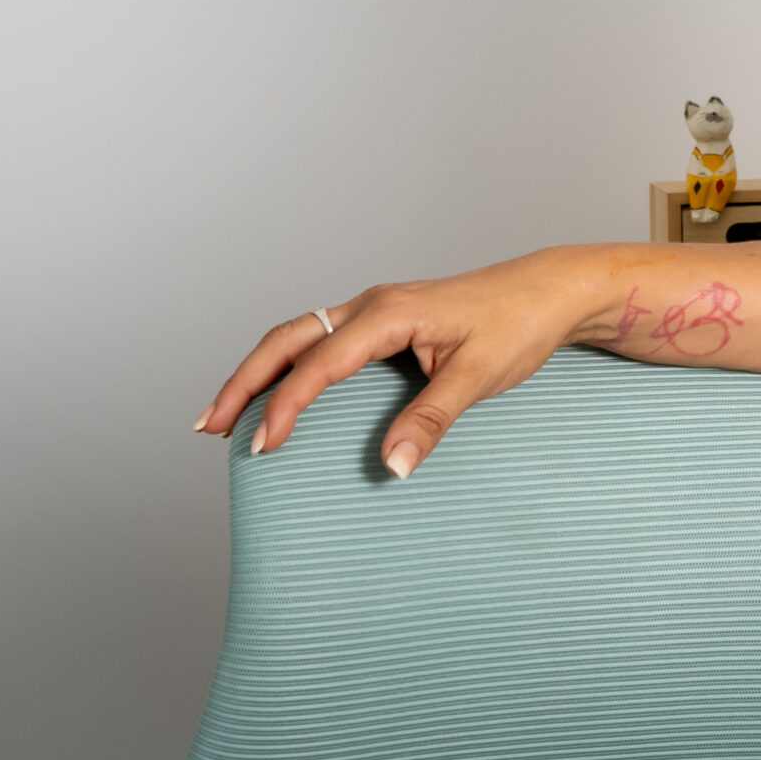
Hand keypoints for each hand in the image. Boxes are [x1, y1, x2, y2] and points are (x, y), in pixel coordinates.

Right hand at [194, 248, 603, 477]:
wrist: (550, 291)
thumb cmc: (518, 325)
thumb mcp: (480, 377)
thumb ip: (431, 420)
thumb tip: (390, 467)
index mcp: (388, 312)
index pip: (319, 364)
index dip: (286, 406)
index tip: (261, 448)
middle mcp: (372, 305)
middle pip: (287, 340)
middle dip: (244, 382)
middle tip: (210, 429)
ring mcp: (376, 311)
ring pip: (299, 337)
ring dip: (260, 373)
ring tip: (225, 418)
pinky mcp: (386, 322)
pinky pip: (322, 342)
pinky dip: (291, 367)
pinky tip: (283, 397)